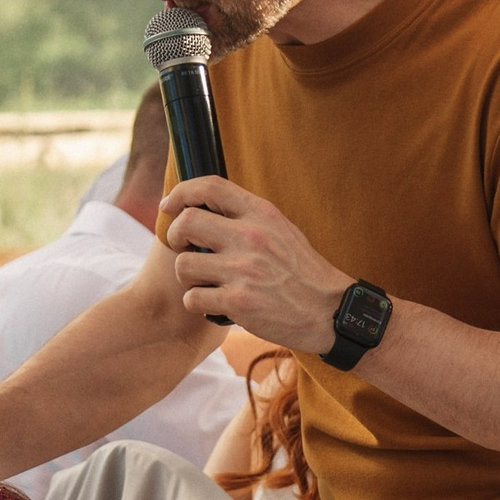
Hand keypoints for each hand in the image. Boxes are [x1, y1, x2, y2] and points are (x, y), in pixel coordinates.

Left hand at [160, 176, 354, 352]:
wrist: (329, 312)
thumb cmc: (304, 273)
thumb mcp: (282, 231)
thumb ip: (249, 218)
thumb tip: (208, 209)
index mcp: (262, 214)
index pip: (210, 187)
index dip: (181, 192)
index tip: (169, 204)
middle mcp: (251, 237)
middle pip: (186, 223)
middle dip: (176, 236)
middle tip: (185, 248)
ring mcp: (243, 270)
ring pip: (184, 265)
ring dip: (188, 277)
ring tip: (207, 283)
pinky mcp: (238, 302)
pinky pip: (193, 298)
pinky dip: (198, 304)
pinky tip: (216, 305)